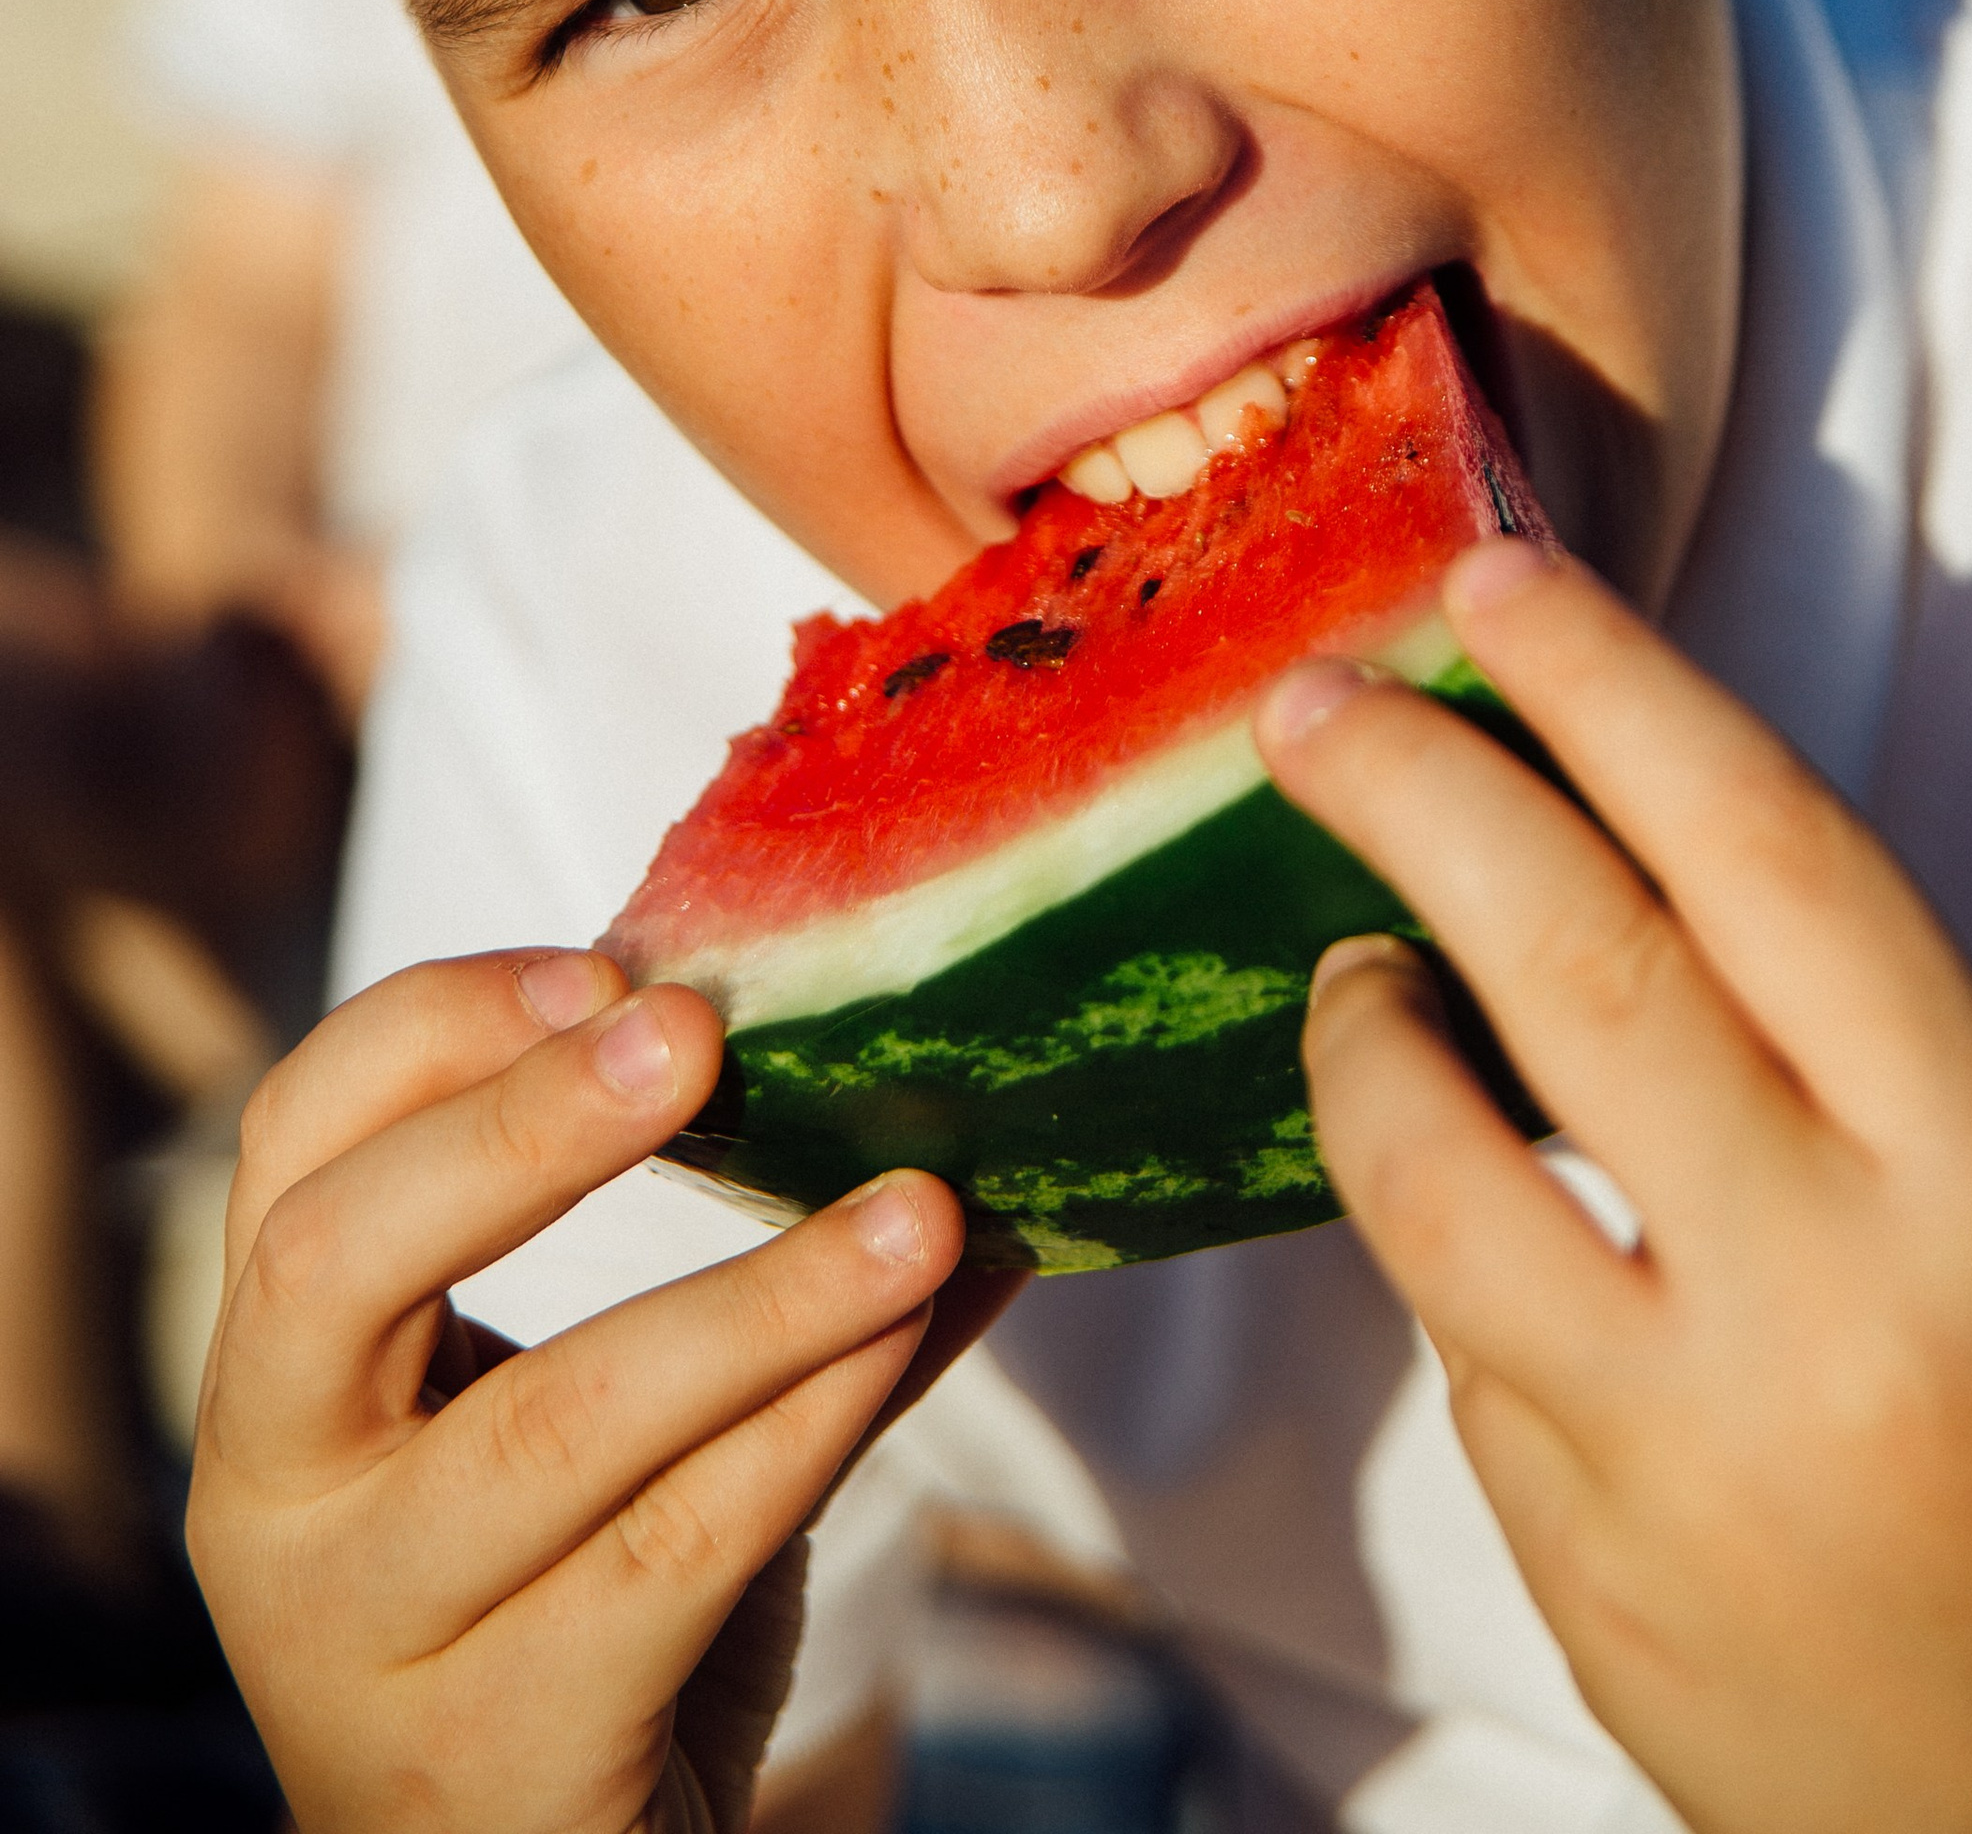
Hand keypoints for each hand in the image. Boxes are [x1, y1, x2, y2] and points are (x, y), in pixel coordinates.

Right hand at [190, 948, 1001, 1833]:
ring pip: (555, 1424)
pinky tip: (901, 1344)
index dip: (435, 1026)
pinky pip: (667, 1557)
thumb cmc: (571, 1620)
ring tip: (917, 1210)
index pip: (291, 1140)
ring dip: (760, 1297)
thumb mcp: (600, 1433)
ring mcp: (366, 1643)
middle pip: (337, 1260)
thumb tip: (949, 1087)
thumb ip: (750, 1272)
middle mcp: (278, 1504)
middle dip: (526, 1126)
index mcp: (278, 1378)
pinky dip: (802, 1429)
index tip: (610, 960)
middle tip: (700, 1029)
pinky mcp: (497, 1756)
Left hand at [1256, 537, 1971, 1833]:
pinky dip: (1447, 1261)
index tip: (1491, 573)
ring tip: (1356, 975)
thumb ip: (1809, 1038)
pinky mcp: (1581, 1580)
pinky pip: (1462, 1354)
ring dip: (1359, 1038)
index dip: (1617, 686)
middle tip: (1308, 699)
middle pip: (1577, 970)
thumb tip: (1568, 830)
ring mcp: (1691, 1454)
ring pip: (1435, 1177)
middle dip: (1416, 798)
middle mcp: (1837, 1298)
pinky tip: (1482, 1235)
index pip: (1773, 856)